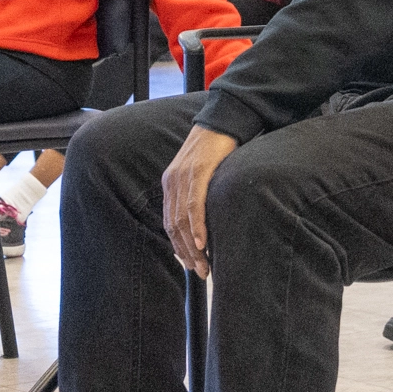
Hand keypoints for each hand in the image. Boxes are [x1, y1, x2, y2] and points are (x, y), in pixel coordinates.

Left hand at [160, 124, 237, 275]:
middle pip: (174, 227)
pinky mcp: (199, 171)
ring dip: (193, 247)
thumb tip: (202, 222)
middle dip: (186, 254)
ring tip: (204, 266)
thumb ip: (196, 194)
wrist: (223, 119)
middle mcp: (172, 181)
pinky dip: (197, 227)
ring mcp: (184, 176)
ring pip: (183, 220)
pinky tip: (202, 243)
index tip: (190, 265)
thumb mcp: (201, 173)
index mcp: (171, 183)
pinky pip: (194, 204)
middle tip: (199, 272)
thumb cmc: (216, 149)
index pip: (169, 223)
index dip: (178, 247)